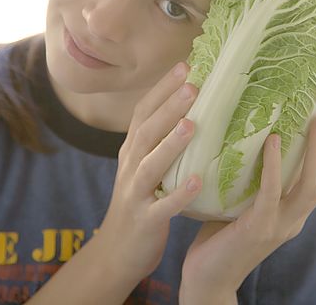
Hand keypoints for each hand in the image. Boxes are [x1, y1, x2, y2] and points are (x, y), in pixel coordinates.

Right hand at [96, 62, 201, 283]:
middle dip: (169, 106)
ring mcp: (136, 192)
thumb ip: (160, 138)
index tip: (185, 65)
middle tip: (193, 85)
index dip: (162, 88)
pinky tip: (198, 181)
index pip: (144, 111)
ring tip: (191, 125)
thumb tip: (191, 106)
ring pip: (151, 164)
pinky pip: (163, 206)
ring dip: (171, 144)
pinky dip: (179, 194)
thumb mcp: (143, 163)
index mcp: (133, 149)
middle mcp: (131, 165)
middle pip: (147, 130)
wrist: (117, 250)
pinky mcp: (145, 219)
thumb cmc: (140, 198)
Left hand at [179, 100, 315, 301]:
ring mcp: (279, 226)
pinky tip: (273, 141)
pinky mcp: (258, 228)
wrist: (207, 280)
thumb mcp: (245, 203)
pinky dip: (275, 166)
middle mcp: (294, 219)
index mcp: (294, 213)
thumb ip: (254, 178)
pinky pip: (271, 193)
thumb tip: (246, 133)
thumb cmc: (220, 236)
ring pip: (310, 185)